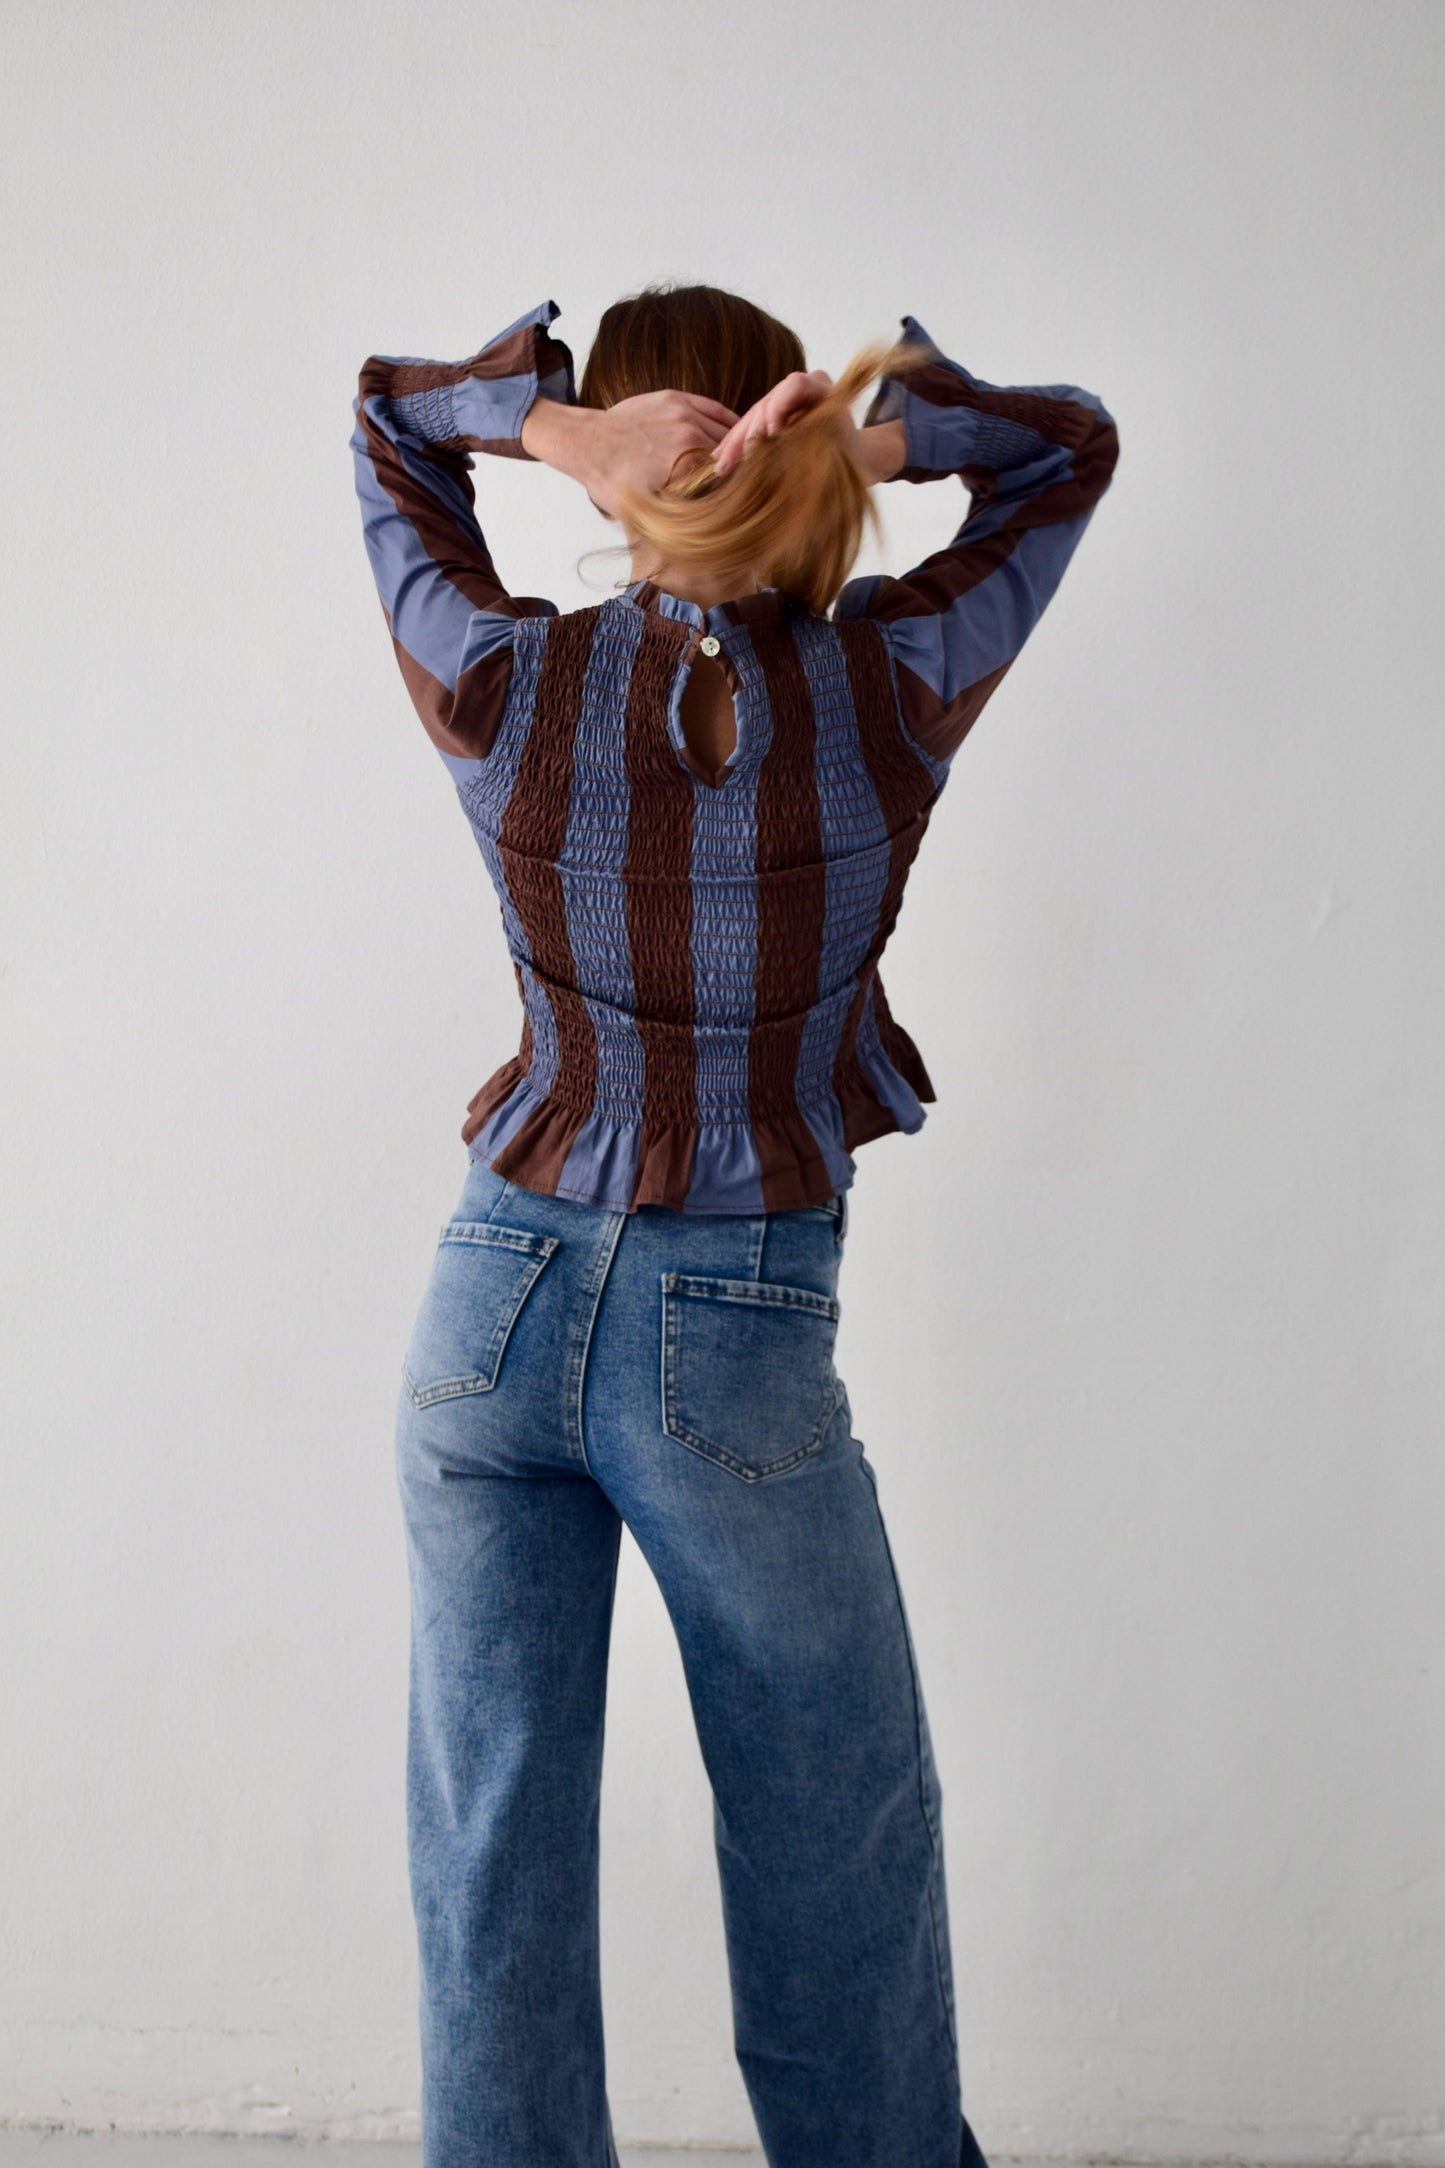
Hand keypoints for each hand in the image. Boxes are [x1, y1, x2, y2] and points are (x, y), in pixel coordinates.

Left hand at [522, 389, 737, 516]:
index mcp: (686, 469)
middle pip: (729, 455)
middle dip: (736, 467)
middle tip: (745, 480)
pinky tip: (737, 432)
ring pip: (725, 431)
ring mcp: (683, 415)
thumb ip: (676, 520)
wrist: (586, 444)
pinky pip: (714, 409)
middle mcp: (689, 438)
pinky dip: (729, 421)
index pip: (725, 479)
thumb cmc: (611, 482)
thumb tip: (702, 539)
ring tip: (744, 458)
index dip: (735, 490)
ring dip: (734, 445)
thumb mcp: (643, 513)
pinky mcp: (676, 399)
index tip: (741, 498)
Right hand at [710, 369, 904, 484]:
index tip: (771, 434)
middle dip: (749, 433)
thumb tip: (779, 445)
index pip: (794, 385)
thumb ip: (815, 444)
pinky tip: (720, 459)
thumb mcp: (842, 451)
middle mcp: (803, 388)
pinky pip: (751, 427)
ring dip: (735, 442)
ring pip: (754, 416)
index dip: (779, 407)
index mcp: (824, 388)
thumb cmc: (854, 459)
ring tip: (721, 466)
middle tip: (733, 461)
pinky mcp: (774, 415)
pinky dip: (736, 444)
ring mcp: (785, 400)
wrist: (858, 461)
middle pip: (767, 403)